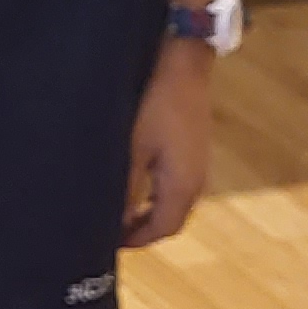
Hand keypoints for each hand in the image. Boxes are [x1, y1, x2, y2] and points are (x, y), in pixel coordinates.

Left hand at [121, 43, 214, 247]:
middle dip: (142, 229)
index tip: (110, 243)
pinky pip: (176, 184)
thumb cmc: (155, 105)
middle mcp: (196, 181)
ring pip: (173, 202)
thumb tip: (118, 220)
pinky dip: (155, 193)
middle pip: (170, 220)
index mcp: (183, 186)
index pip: (162, 229)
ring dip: (148, 211)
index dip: (137, 240)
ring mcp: (198, 164)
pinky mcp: (194, 149)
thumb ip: (126, 188)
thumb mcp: (132, 149)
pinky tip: (134, 182)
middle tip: (111, 229)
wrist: (183, 64)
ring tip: (118, 208)